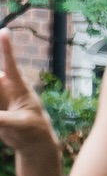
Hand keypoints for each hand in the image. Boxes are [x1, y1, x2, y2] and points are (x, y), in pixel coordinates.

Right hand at [0, 31, 58, 156]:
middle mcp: (5, 86)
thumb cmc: (35, 130)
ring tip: (3, 110)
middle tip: (0, 78)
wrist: (32, 143)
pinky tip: (0, 114)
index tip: (5, 32)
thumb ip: (4, 119)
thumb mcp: (22, 125)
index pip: (11, 64)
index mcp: (19, 87)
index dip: (7, 48)